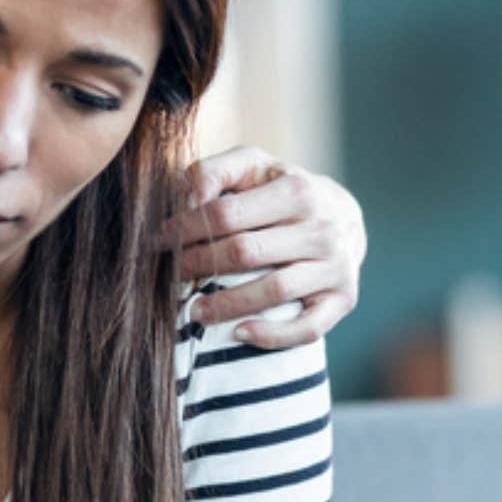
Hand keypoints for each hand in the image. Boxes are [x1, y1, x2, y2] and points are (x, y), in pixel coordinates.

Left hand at [160, 146, 366, 347]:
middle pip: (244, 253)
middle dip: (197, 265)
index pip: (226, 214)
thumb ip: (212, 171)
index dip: (185, 229)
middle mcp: (322, 229)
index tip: (158, 241)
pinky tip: (238, 333)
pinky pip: (307, 328)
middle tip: (169, 274)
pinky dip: (272, 335)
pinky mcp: (343, 299)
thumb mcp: (250, 166)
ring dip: (226, 304)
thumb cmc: (279, 191)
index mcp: (297, 191)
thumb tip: (188, 200)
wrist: (341, 216)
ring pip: (273, 290)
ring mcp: (336, 266)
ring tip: (192, 310)